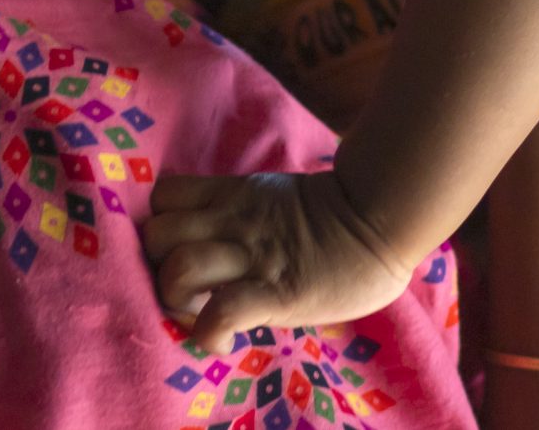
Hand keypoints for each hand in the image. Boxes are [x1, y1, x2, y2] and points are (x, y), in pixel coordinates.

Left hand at [141, 168, 418, 352]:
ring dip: (177, 299)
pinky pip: (222, 311)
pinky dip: (209, 333)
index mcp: (232, 197)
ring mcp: (252, 257)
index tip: (172, 252)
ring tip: (198, 315)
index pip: (164, 196)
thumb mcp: (276, 199)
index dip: (158, 226)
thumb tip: (214, 239)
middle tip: (182, 291)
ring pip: (180, 267)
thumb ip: (243, 214)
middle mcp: (232, 222)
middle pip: (158, 234)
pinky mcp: (275, 293)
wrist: (382, 220)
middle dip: (156, 267)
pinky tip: (222, 342)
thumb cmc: (337, 216)